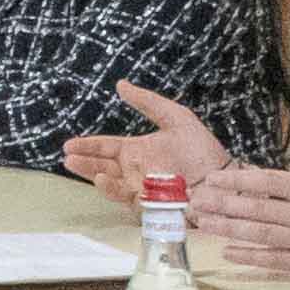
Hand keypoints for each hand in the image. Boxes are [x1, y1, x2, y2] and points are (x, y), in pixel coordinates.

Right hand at [65, 83, 242, 199]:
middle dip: (82, 162)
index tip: (68, 145)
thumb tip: (121, 84)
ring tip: (76, 165)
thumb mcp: (176, 118)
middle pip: (101, 166)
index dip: (88, 146)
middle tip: (67, 157)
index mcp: (138, 150)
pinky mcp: (147, 205)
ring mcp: (140, 188)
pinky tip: (102, 178)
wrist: (222, 179)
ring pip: (108, 183)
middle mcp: (134, 170)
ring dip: (91, 175)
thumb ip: (148, 103)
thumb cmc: (203, 150)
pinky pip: (124, 197)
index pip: (106, 147)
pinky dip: (111, 188)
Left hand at [183, 108, 289, 283]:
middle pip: (258, 210)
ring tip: (204, 223)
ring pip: (261, 236)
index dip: (238, 179)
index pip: (270, 182)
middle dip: (224, 205)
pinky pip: (275, 261)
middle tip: (196, 201)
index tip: (214, 177)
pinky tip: (228, 251)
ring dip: (229, 230)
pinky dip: (250, 257)